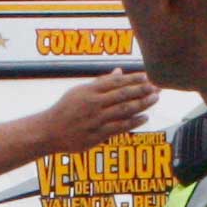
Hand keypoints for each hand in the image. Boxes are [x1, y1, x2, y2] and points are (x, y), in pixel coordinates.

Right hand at [36, 71, 159, 157]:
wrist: (49, 131)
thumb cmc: (65, 109)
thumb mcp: (79, 91)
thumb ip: (101, 83)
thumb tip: (119, 72)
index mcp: (89, 90)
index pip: (116, 81)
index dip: (134, 78)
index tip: (148, 76)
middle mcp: (94, 103)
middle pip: (123, 94)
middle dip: (142, 89)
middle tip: (158, 86)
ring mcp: (96, 119)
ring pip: (124, 110)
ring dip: (142, 103)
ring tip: (155, 98)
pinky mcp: (97, 135)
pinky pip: (119, 127)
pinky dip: (133, 122)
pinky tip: (145, 117)